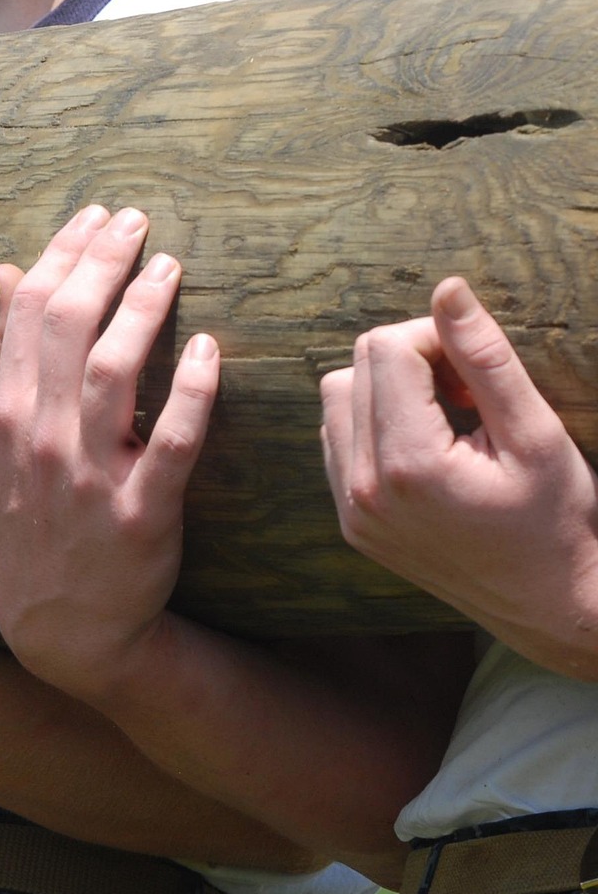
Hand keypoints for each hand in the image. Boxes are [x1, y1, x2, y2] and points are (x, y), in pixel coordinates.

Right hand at [0, 206, 219, 699]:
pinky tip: (207, 350)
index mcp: (2, 417)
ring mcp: (87, 477)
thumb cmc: (32, 521)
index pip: (28, 314)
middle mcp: (38, 440)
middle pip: (67, 329)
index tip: (96, 217)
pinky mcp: (140, 513)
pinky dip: (191, 392)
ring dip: (142, 311)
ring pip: (113, 374)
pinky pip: (171, 442)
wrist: (60, 623)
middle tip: (136, 220)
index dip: (63, 254)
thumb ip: (4, 359)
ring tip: (169, 266)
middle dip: (102, 262)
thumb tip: (8, 274)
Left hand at [322, 277, 597, 676]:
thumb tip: (446, 288)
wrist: (550, 605)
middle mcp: (363, 489)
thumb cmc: (558, 519)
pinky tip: (427, 447)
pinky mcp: (349, 524)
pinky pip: (337, 442)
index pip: (385, 348)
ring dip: (387, 391)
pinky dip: (374, 426)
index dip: (436, 340)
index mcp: (408, 464)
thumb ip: (485, 357)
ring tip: (449, 419)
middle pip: (354, 367)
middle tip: (470, 395)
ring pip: (335, 400)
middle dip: (412, 362)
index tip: (479, 373)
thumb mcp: (536, 433)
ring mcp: (350, 510)